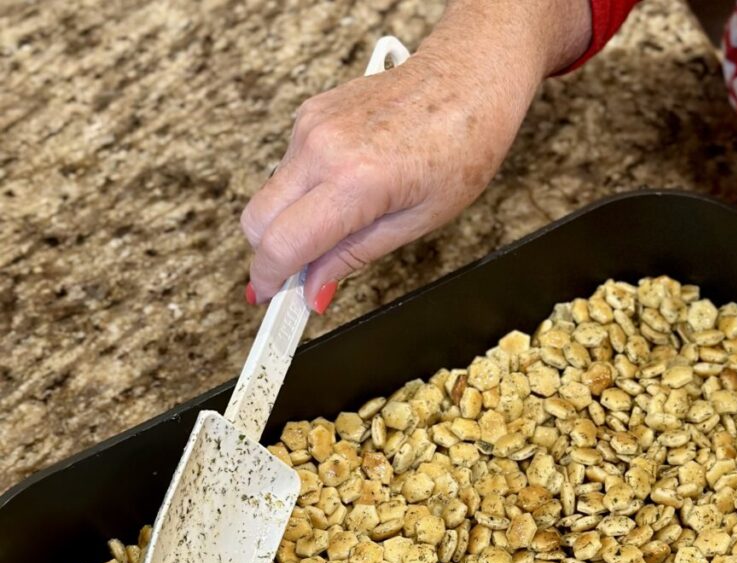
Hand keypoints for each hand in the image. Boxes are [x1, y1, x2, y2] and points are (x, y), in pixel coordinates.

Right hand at [240, 0, 591, 312]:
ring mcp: (311, 124)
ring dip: (291, 223)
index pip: (281, 244)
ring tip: (342, 230)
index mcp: (354, 180)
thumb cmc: (461, 146)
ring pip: (271, 195)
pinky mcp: (311, 113)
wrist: (471, 78)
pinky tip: (345, 194)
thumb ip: (353, 257)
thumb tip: (315, 291)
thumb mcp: (416, 222)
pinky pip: (288, 168)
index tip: (271, 300)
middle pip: (257, 220)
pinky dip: (303, 193)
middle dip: (271, 256)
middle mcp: (321, 147)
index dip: (269, 280)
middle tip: (303, 278)